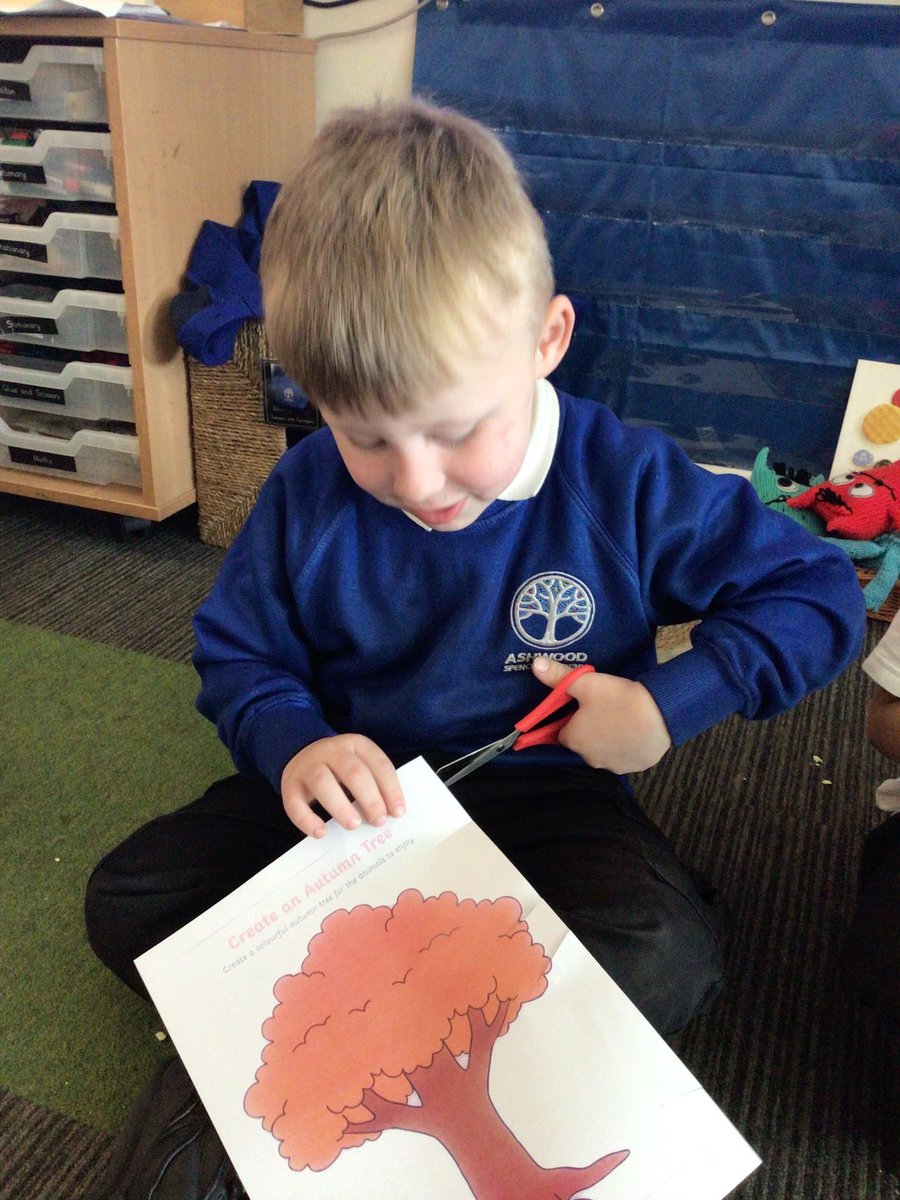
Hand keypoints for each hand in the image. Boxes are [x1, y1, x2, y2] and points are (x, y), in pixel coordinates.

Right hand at [281, 734, 405, 838]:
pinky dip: (307, 820)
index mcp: (356, 744)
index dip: (390, 788)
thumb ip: (374, 783)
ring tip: (353, 825)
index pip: (378, 764)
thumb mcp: (360, 764)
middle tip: (378, 821)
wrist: (300, 753)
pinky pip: (295, 803)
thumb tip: (390, 814)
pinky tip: (321, 833)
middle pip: (353, 772)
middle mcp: (331, 751)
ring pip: (323, 783)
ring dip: (341, 806)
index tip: (397, 812)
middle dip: (369, 798)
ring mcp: (308, 766)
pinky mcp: (289, 785)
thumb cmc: (340, 767)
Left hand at [531, 657, 671, 773]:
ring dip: (607, 738)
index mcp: (573, 740)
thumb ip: (558, 676)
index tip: (583, 705)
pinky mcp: (634, 767)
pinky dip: (625, 746)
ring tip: (621, 717)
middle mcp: (589, 759)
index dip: (571, 718)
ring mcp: (613, 766)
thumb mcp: (586, 683)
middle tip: (604, 708)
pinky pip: (623, 756)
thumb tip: (535, 665)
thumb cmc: (618, 698)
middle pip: (583, 742)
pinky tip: (635, 730)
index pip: (562, 731)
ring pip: (603, 750)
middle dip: (589, 728)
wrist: (661, 714)